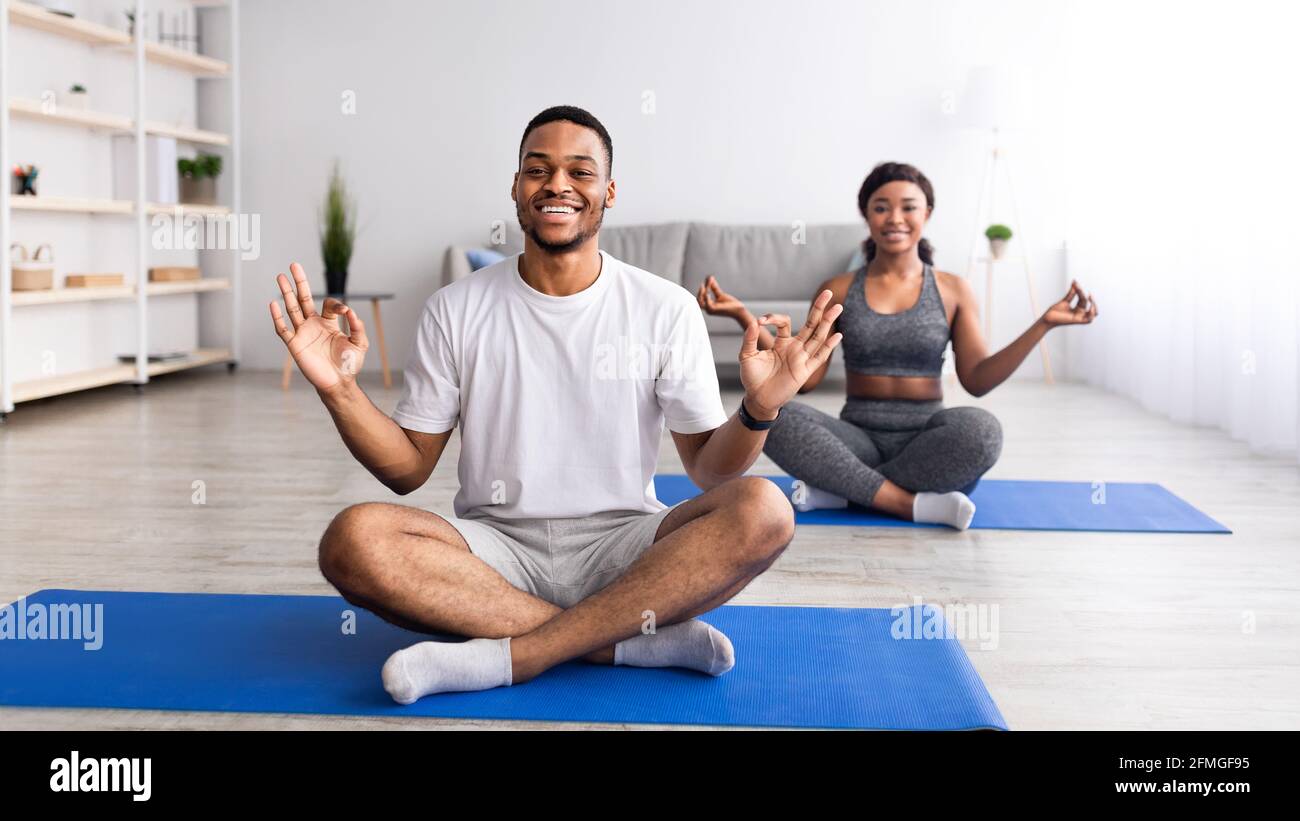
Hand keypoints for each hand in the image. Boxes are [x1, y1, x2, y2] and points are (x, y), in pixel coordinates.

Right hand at [269, 262, 368, 391]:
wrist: (338, 382)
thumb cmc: (349, 365)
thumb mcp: (359, 343)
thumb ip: (357, 326)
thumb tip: (351, 310)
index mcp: (329, 323)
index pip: (327, 304)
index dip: (336, 304)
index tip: (345, 311)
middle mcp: (314, 325)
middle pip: (304, 298)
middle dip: (299, 282)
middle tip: (294, 265)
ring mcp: (303, 333)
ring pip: (292, 309)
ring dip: (286, 293)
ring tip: (281, 276)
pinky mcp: (295, 344)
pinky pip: (283, 329)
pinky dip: (277, 317)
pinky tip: (273, 303)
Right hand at [696, 275, 747, 319]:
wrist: (738, 310)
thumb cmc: (730, 304)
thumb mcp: (720, 294)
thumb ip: (714, 288)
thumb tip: (710, 279)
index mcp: (709, 306)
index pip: (701, 299)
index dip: (701, 290)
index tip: (706, 281)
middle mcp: (708, 310)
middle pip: (698, 301)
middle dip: (700, 292)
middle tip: (703, 284)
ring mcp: (710, 310)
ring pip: (700, 302)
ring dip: (702, 293)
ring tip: (706, 286)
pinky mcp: (714, 310)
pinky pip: (707, 303)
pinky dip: (706, 297)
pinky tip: (708, 293)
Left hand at [739, 290, 842, 417]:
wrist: (757, 399)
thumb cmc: (752, 378)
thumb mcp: (746, 355)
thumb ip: (749, 339)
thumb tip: (755, 322)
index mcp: (781, 343)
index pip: (785, 322)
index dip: (774, 318)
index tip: (761, 321)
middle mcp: (794, 348)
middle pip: (811, 324)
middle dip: (819, 308)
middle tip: (828, 292)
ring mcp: (801, 358)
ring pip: (818, 337)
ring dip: (827, 322)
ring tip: (837, 307)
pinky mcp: (804, 371)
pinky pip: (819, 357)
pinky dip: (828, 347)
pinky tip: (838, 335)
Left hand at [1042, 279, 1097, 326]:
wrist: (1047, 317)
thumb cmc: (1054, 311)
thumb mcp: (1065, 300)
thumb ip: (1071, 293)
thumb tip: (1074, 282)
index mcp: (1077, 309)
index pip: (1083, 299)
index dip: (1080, 291)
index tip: (1075, 284)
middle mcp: (1080, 313)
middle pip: (1091, 306)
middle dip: (1091, 300)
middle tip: (1089, 294)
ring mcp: (1079, 317)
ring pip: (1094, 314)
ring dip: (1094, 306)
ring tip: (1089, 298)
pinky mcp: (1077, 321)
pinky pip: (1089, 320)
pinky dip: (1091, 313)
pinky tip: (1089, 307)